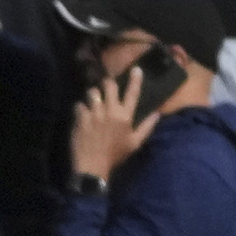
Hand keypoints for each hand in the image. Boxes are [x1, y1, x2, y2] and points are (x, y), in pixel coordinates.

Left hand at [67, 70, 142, 187]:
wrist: (93, 166)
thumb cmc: (116, 155)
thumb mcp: (135, 143)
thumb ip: (147, 126)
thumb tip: (157, 113)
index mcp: (125, 115)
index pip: (132, 93)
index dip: (135, 79)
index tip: (136, 69)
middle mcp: (110, 110)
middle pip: (109, 87)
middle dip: (108, 83)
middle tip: (107, 85)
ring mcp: (93, 114)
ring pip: (92, 93)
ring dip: (93, 94)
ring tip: (93, 98)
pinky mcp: (80, 119)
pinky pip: (79, 105)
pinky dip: (80, 106)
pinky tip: (82, 112)